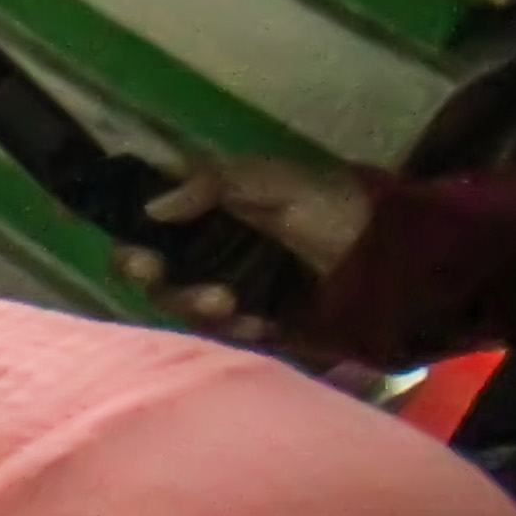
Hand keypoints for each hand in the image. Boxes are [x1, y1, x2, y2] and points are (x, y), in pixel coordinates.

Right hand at [118, 154, 373, 341]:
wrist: (387, 259)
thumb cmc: (327, 205)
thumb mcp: (273, 181)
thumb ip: (212, 185)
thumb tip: (151, 208)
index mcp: (203, 207)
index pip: (145, 218)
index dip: (128, 233)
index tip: (128, 246)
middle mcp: (204, 248)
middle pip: (148, 268)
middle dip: (149, 274)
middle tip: (155, 272)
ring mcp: (224, 286)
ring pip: (176, 303)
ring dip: (191, 304)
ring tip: (228, 302)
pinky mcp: (248, 322)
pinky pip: (220, 334)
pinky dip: (234, 330)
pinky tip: (259, 324)